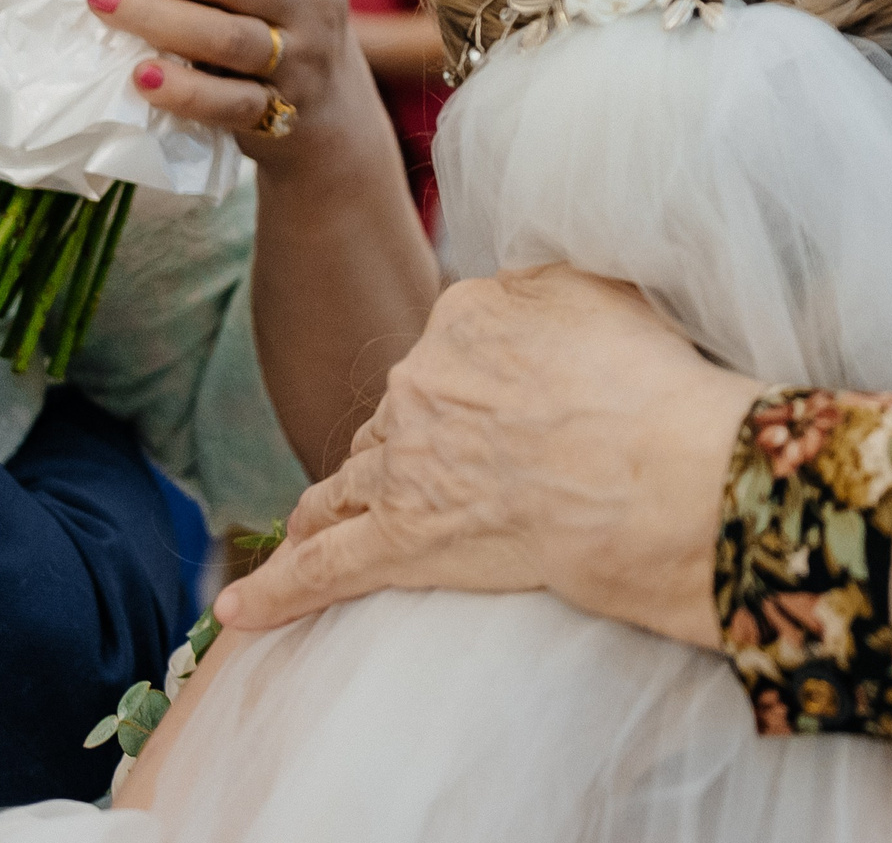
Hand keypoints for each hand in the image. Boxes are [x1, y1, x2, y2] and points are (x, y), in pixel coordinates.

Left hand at [81, 0, 373, 169]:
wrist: (332, 111)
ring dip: (157, 16)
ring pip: (228, 38)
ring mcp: (301, 66)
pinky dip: (183, 90)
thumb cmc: (283, 26)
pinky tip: (142, 75)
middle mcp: (316, 11)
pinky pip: (229, 104)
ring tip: (101, 0)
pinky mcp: (279, 116)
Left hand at [212, 266, 759, 647]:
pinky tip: (240, 610)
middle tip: (436, 471)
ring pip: (347, 481)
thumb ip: (544, 281)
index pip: (451, 343)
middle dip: (406, 439)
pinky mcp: (399, 540)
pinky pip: (321, 569)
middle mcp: (419, 382)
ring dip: (328, 504)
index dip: (473, 372)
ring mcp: (402, 464)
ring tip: (310, 525)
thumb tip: (515, 288)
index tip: (493, 394)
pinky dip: (277, 591)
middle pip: (397, 412)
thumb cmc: (644, 380)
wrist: (651, 471)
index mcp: (465, 316)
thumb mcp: (600, 286)